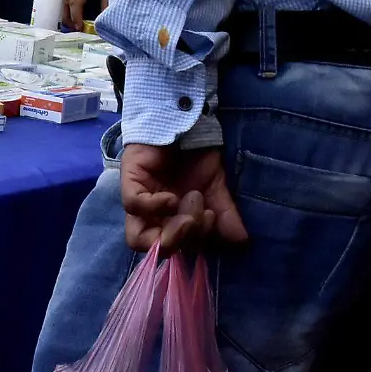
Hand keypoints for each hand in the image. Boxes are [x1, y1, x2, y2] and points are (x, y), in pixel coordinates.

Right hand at [63, 0, 107, 28]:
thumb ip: (106, 0)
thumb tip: (105, 18)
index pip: (75, 4)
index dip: (76, 17)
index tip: (79, 28)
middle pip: (65, 2)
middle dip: (67, 16)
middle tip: (72, 27)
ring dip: (66, 9)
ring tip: (72, 20)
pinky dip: (68, 2)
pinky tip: (75, 7)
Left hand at [120, 144, 249, 251]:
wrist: (185, 121)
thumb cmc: (195, 155)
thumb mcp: (215, 186)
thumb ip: (225, 213)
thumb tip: (241, 240)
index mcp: (170, 220)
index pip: (172, 250)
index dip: (192, 243)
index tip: (212, 219)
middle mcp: (151, 215)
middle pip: (157, 248)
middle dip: (185, 239)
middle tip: (204, 215)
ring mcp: (138, 199)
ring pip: (139, 237)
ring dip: (173, 229)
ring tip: (194, 202)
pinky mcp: (129, 180)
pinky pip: (133, 205)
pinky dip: (154, 206)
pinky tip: (172, 197)